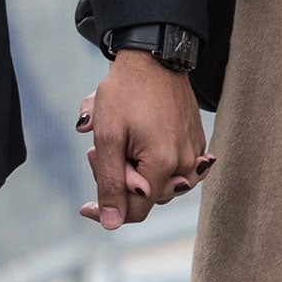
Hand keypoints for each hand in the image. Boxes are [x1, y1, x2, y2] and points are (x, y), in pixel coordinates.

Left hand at [74, 52, 209, 228]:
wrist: (154, 58)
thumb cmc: (126, 93)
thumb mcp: (108, 137)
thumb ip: (110, 182)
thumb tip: (111, 224)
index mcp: (163, 165)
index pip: (136, 210)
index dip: (108, 210)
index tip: (84, 206)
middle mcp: (186, 164)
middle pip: (147, 197)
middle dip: (118, 182)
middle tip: (95, 153)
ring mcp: (195, 154)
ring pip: (160, 185)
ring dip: (134, 172)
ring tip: (115, 144)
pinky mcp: (197, 142)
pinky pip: (174, 169)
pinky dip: (151, 163)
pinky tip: (134, 142)